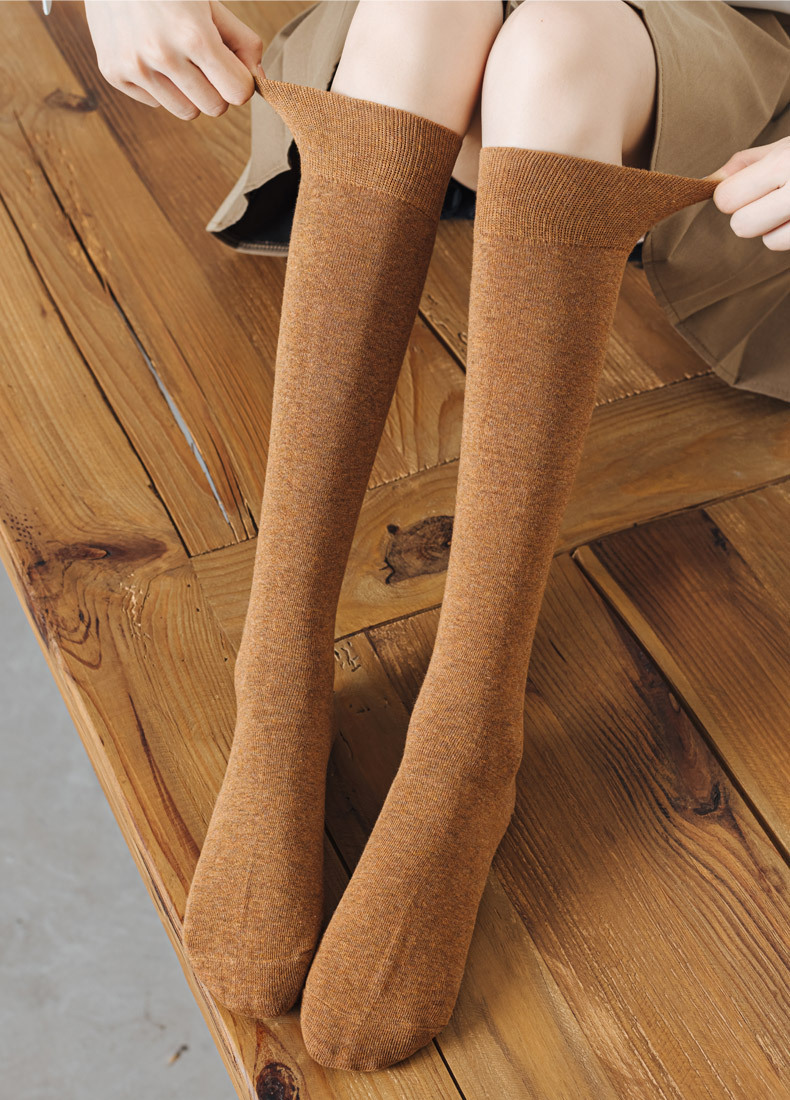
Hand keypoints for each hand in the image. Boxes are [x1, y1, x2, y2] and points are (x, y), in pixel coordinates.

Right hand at [84, 0, 262, 118]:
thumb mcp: (209, 3)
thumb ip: (241, 41)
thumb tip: (259, 80)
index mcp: (194, 35)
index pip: (238, 92)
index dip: (240, 80)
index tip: (232, 67)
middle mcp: (162, 55)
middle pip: (215, 108)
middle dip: (216, 87)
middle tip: (203, 61)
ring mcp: (135, 67)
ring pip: (186, 111)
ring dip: (189, 92)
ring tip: (176, 57)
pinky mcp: (113, 72)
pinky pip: (156, 102)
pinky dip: (159, 84)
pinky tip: (148, 51)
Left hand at [705, 136, 789, 250]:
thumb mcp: (783, 147)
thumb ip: (744, 164)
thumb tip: (706, 182)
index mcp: (783, 163)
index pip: (726, 198)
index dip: (732, 194)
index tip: (751, 185)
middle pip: (742, 225)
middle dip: (752, 213)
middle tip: (773, 197)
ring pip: (768, 241)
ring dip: (775, 226)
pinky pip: (785, 245)